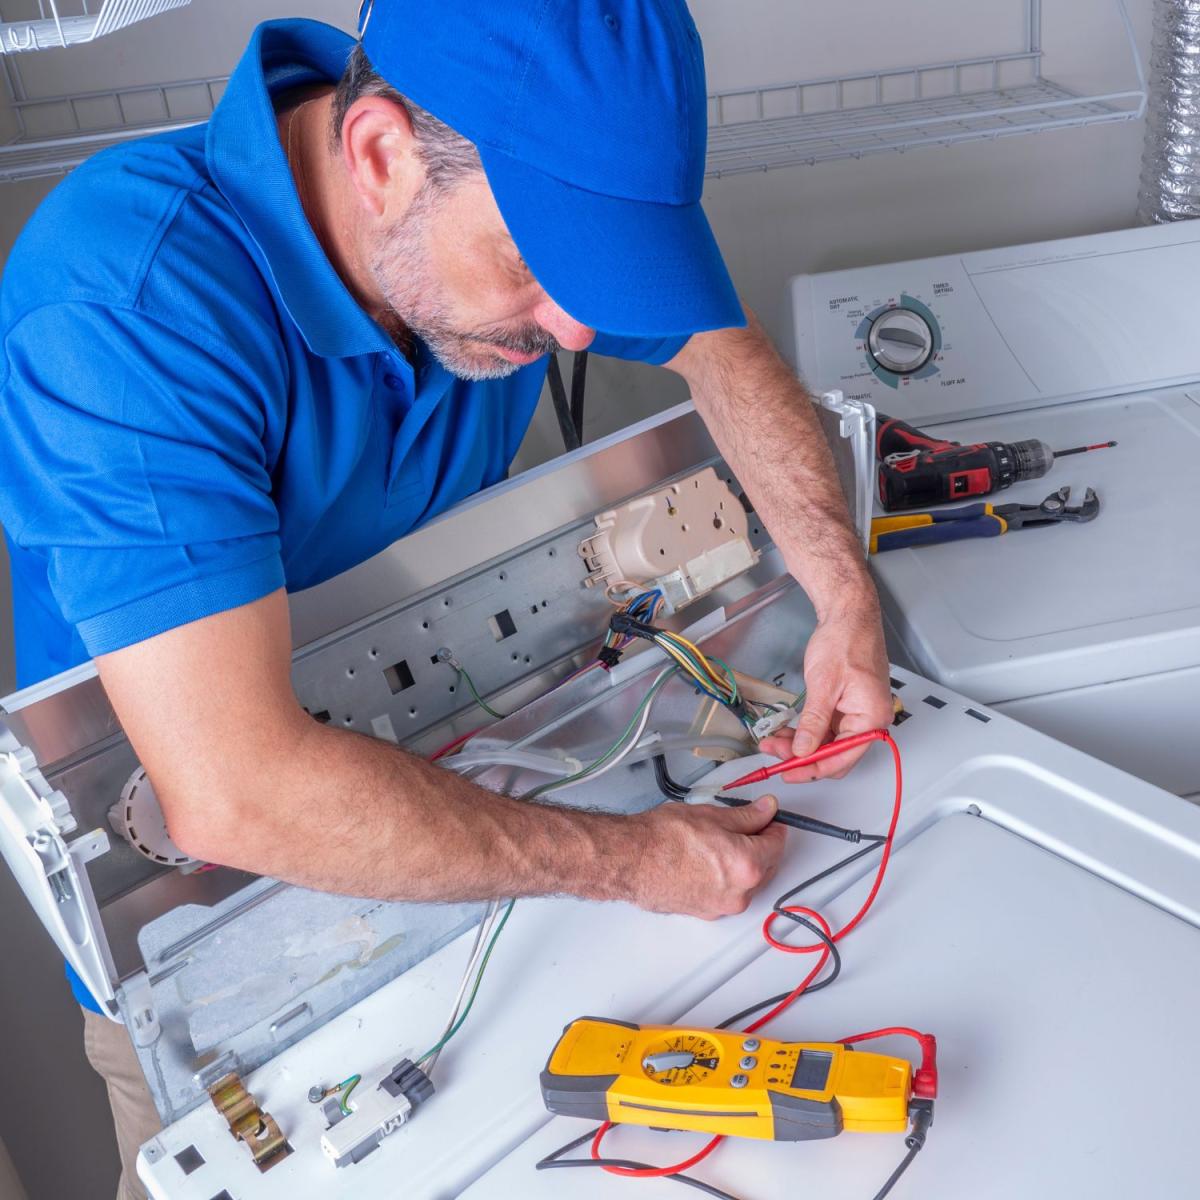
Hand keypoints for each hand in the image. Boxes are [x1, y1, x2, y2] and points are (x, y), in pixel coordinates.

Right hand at [627, 797, 786, 919]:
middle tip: (743, 826)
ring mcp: (722, 906)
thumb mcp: (711, 815)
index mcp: (747, 865)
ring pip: (747, 882)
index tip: (767, 817)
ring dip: (743, 863)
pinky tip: (706, 860)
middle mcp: (740, 892)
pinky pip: (727, 893)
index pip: (777, 843)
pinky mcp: (706, 912)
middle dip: (760, 845)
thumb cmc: (662, 839)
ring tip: (717, 842)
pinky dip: (725, 878)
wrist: (630, 860)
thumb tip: (766, 810)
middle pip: (766, 865)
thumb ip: (747, 816)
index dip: (773, 825)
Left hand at [760, 608, 892, 782]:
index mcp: (871, 718)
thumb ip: (813, 722)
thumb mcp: (824, 685)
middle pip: (835, 754)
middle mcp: (869, 720)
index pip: (842, 759)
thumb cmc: (845, 641)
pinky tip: (787, 730)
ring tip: (774, 741)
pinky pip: (826, 727)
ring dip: (801, 744)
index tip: (788, 772)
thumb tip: (803, 750)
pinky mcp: (846, 706)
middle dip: (803, 757)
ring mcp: (858, 713)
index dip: (812, 769)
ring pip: (828, 742)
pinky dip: (806, 730)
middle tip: (774, 753)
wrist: (849, 615)